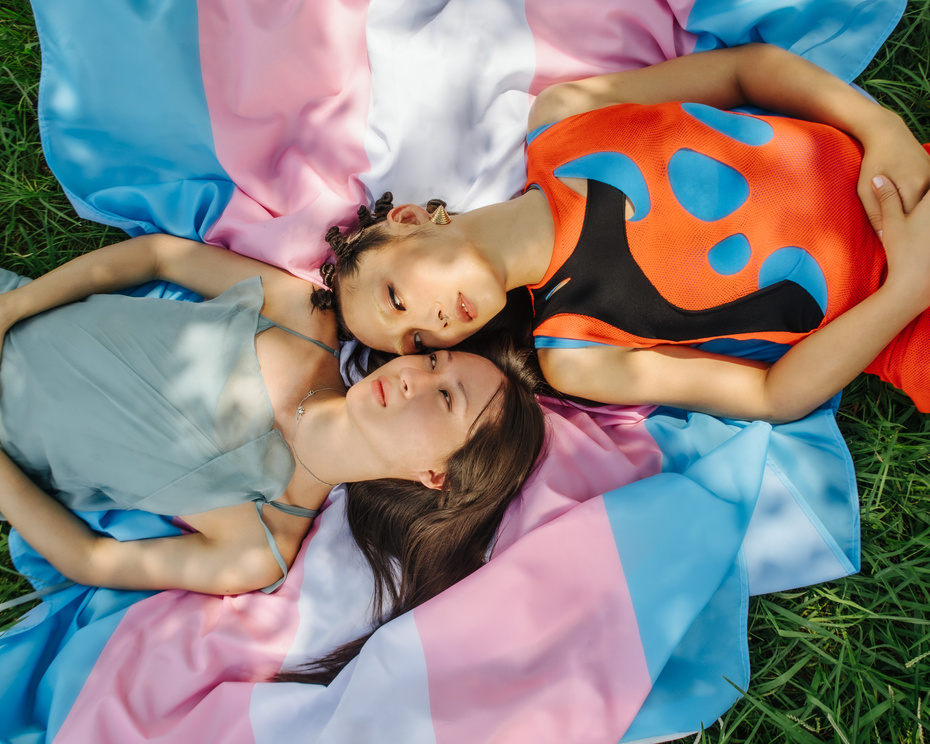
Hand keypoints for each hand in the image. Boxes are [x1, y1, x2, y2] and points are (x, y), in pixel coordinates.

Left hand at [857, 109, 929, 234]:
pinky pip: (929, 197)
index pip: (909, 221)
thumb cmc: (872, 163)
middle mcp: (929, 182)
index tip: (893, 244)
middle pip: (922, 215)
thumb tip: (884, 238)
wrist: (888, 134)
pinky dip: (923, 206)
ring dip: (918, 216)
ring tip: (908, 226)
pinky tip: (915, 213)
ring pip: (927, 207)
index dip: (900, 233)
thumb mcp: (864, 190)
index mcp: (912, 187)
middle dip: (911, 226)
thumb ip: (874, 213)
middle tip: (899, 235)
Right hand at [871, 173, 929, 310]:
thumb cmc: (903, 252)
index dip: (927, 177)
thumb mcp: (890, 223)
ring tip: (921, 228)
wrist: (914, 285)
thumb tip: (878, 178)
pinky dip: (929, 232)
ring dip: (927, 216)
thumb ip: (886, 198)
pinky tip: (926, 238)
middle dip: (926, 196)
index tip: (927, 164)